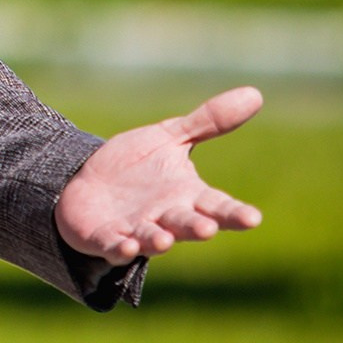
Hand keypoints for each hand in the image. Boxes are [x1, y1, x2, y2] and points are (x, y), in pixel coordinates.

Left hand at [54, 86, 264, 265]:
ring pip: (151, 239)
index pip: (217, 206)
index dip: (234, 213)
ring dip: (157, 240)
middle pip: (186, 224)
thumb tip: (255, 93)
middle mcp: (165, 218)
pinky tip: (125, 247)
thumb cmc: (136, 166)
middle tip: (208, 228)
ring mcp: (136, 231)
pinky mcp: (105, 238)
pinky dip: (119, 249)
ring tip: (164, 240)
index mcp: (187, 196)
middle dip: (196, 227)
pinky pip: (113, 246)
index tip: (253, 218)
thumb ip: (209, 122)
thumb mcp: (170, 138)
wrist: (86, 183)